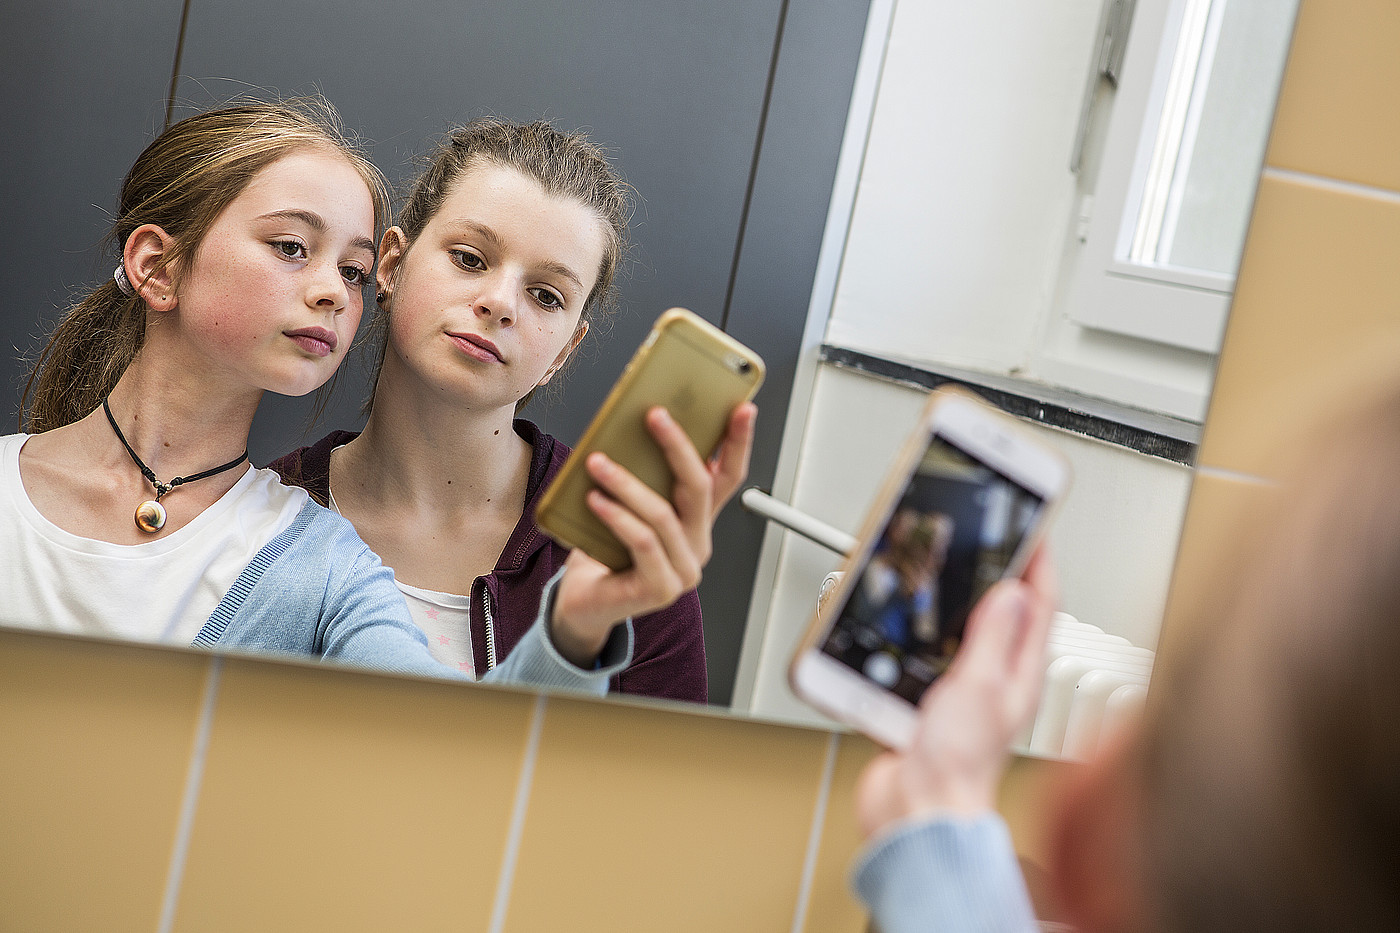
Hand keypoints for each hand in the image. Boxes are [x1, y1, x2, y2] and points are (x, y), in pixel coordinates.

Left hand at [549, 403, 757, 666]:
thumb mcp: (630, 505)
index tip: (742, 409)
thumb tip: (632, 428)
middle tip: (655, 416)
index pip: (728, 477)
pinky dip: (617, 517)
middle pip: (699, 488)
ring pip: (663, 515)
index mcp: (697, 521)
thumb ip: (644, 477)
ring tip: (598, 462)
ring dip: (627, 483)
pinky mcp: (662, 589)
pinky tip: (595, 500)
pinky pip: (642, 542)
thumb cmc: (605, 551)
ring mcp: (684, 570)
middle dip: (678, 447)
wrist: (586, 603)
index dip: (739, 444)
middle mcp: (698, 544)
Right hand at [855, 549, 1057, 837]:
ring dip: (962, 608)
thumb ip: (993, 637)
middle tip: (997, 543)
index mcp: (1018, 677)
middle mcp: (994, 684)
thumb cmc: (959, 766)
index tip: (1034, 530)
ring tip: (958, 576)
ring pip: (967, 639)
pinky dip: (925, 641)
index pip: (1039, 608)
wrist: (915, 813)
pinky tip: (912, 631)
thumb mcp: (979, 685)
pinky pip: (932, 663)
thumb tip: (1012, 591)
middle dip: (1003, 579)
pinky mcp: (928, 709)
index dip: (1038, 564)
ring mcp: (962, 697)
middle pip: (1006, 618)